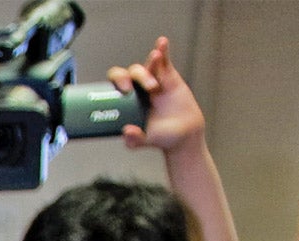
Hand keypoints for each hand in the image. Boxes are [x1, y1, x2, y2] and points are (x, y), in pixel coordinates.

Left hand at [109, 37, 204, 154]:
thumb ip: (135, 140)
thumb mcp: (147, 140)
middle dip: (136, 76)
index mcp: (127, 101)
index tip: (124, 89)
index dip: (117, 81)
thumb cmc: (161, 137)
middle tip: (149, 87)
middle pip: (131, 73)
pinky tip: (162, 42)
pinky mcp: (168, 76)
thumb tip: (126, 132)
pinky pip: (164, 60)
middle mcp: (137, 89)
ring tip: (159, 80)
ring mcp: (153, 80)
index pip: (115, 85)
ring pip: (147, 66)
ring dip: (151, 66)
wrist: (183, 134)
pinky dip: (162, 50)